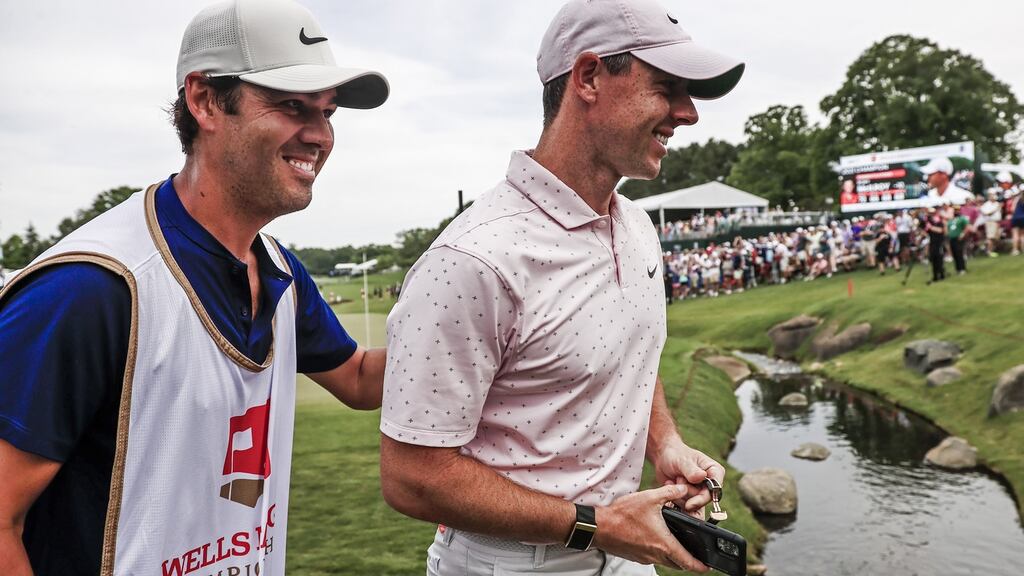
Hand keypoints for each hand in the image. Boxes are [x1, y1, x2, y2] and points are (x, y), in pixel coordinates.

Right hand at [593, 484, 708, 572]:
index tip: (707, 567)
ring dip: (673, 556)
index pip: (687, 561)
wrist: (599, 526)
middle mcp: (655, 554)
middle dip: (688, 561)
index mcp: (663, 543)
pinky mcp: (636, 556)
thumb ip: (670, 493)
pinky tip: (656, 538)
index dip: (700, 566)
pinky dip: (659, 551)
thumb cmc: (622, 515)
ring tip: (676, 543)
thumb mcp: (649, 498)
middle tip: (695, 556)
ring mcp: (644, 557)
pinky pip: (652, 557)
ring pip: (665, 561)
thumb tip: (683, 489)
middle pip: (678, 564)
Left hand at [653, 441, 724, 517]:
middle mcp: (710, 482)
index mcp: (715, 470)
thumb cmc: (675, 454)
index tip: (690, 503)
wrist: (663, 457)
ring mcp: (700, 490)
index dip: (703, 498)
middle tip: (678, 479)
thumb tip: (702, 476)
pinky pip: (685, 505)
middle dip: (687, 493)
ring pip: (693, 504)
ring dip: (680, 494)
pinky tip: (672, 485)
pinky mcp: (691, 497)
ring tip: (675, 480)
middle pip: (703, 499)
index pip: (715, 490)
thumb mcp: (683, 461)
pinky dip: (676, 498)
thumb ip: (692, 470)